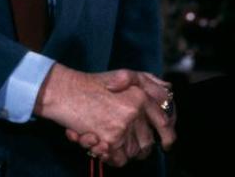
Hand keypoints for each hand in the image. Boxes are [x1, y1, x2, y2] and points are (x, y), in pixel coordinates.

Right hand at [34, 64, 157, 166]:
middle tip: (126, 145)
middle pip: (148, 142)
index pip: (164, 122)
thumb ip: (148, 83)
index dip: (168, 136)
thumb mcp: (125, 75)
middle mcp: (136, 111)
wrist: (66, 92)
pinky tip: (100, 146)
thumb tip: (167, 91)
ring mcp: (123, 126)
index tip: (167, 144)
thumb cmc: (93, 84)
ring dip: (122, 152)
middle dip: (139, 148)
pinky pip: (119, 159)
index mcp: (142, 96)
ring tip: (106, 141)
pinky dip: (112, 158)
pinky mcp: (110, 139)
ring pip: (133, 152)